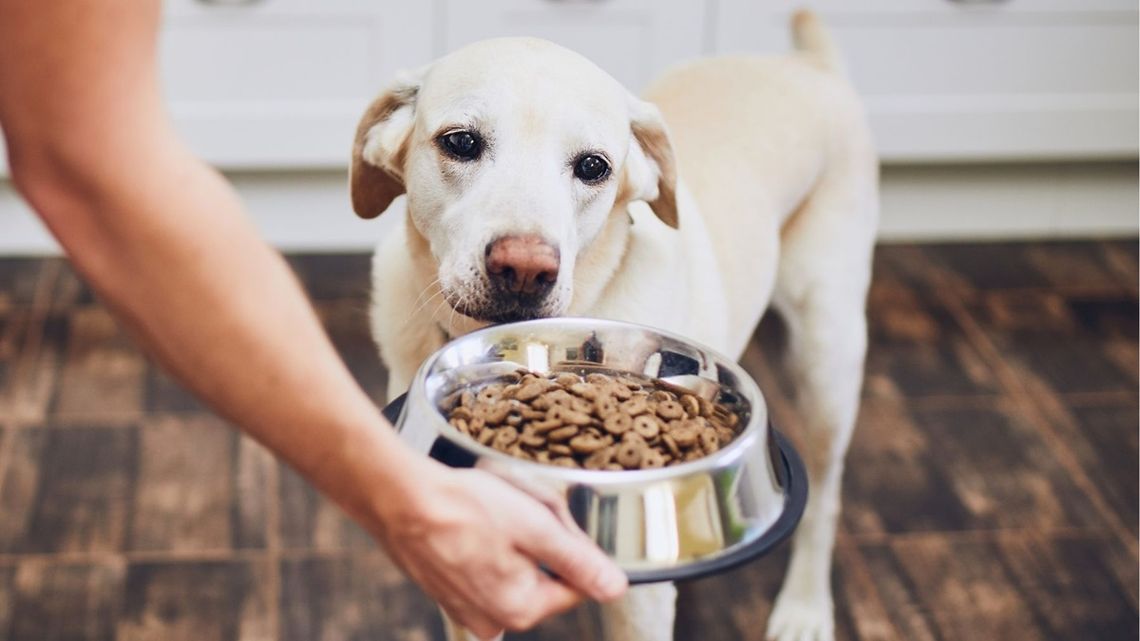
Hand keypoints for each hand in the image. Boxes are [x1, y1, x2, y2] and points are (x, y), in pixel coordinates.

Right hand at [371, 460, 627, 639]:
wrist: (399, 498)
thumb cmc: (463, 507)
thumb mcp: (536, 527)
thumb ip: (579, 561)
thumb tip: (615, 588)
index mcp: (520, 609)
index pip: (576, 584)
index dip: (571, 546)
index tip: (550, 519)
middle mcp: (492, 619)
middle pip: (544, 576)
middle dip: (539, 541)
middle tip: (518, 508)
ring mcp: (465, 607)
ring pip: (514, 569)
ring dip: (512, 540)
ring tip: (490, 512)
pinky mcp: (446, 590)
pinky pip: (483, 567)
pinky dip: (484, 543)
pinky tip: (472, 520)